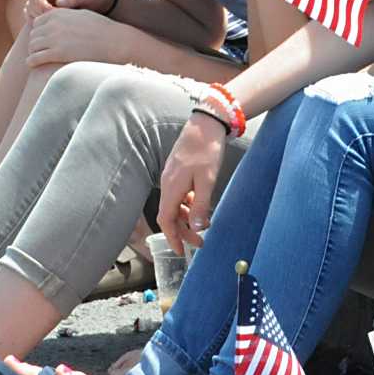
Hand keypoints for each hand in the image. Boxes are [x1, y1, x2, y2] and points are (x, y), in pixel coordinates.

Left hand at [20, 6, 131, 69]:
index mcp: (57, 13)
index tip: (43, 41)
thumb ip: (66, 15)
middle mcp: (53, 24)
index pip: (37, 23)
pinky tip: (35, 65)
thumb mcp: (81, 15)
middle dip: (35, 44)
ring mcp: (53, 38)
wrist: (114, 41)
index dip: (39, 33)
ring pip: (31, 47)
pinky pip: (34, 58)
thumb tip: (59, 18)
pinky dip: (31, 62)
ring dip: (33, 53)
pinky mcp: (56, 53)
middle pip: (33, 35)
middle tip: (39, 53)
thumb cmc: (101, 29)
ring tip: (37, 60)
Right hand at [24, 0, 114, 22]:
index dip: (40, 2)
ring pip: (31, 10)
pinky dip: (40, 25)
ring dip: (39, 20)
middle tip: (54, 23)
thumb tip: (58, 3)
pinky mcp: (45, 8)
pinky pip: (35, 17)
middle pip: (31, 1)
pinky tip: (52, 30)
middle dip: (39, 13)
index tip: (51, 14)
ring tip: (55, 27)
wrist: (99, 0)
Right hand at [157, 114, 227, 253]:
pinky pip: (179, 194)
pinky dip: (188, 204)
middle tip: (199, 243)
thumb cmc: (206, 150)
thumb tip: (196, 228)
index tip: (180, 251)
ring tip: (203, 225)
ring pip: (175, 205)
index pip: (166, 220)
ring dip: (186, 218)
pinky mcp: (178, 171)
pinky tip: (200, 205)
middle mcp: (167, 184)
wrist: (205, 123)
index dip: (172, 238)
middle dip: (183, 231)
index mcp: (171, 188)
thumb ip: (200, 205)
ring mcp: (172, 176)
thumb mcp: (207, 181)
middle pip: (170, 215)